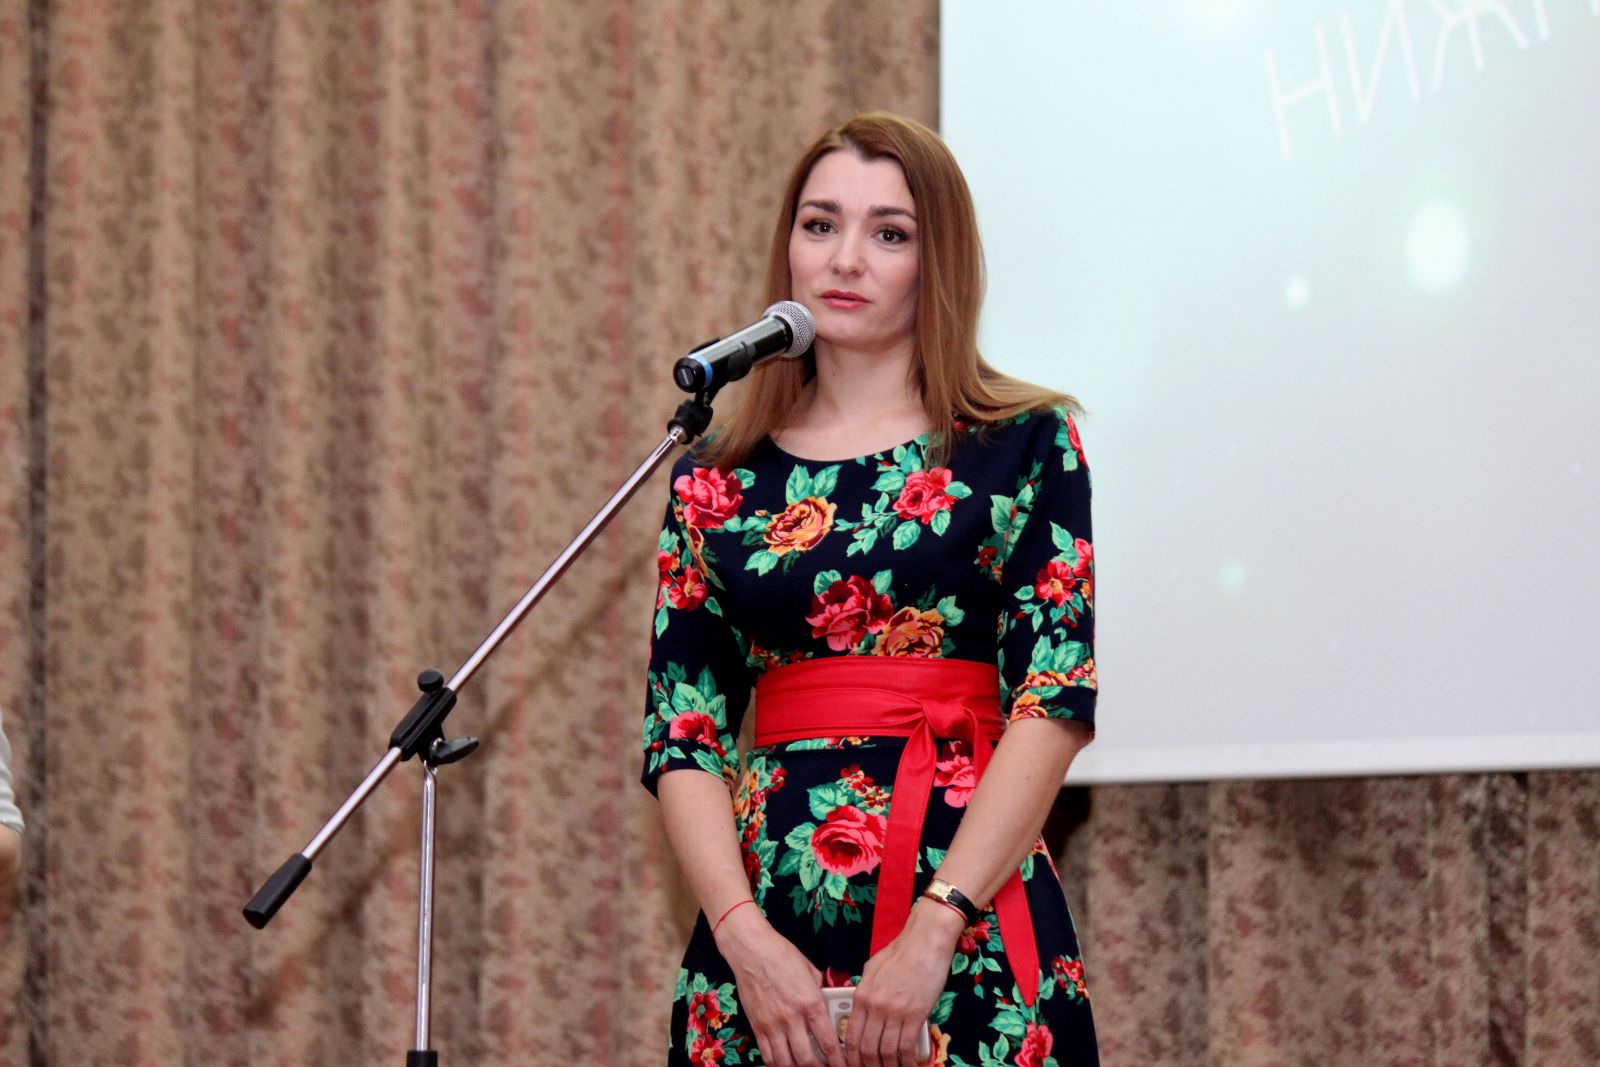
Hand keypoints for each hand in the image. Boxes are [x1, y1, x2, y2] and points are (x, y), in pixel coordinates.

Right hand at [714, 907, 845, 1066]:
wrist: (752, 950)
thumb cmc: (783, 955)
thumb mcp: (811, 972)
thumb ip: (819, 992)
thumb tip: (826, 1005)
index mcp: (810, 1003)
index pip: (828, 1041)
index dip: (838, 1060)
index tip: (843, 1066)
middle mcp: (792, 1018)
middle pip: (806, 1059)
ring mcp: (772, 1024)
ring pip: (785, 1062)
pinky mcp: (756, 1026)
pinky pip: (767, 1054)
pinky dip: (777, 1064)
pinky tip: (784, 1063)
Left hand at [845, 900, 963, 1066]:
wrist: (925, 941)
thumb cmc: (900, 952)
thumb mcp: (872, 969)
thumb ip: (865, 992)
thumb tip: (861, 1009)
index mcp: (862, 996)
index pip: (851, 1036)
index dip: (852, 1057)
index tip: (856, 1066)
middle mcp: (875, 1006)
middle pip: (867, 1048)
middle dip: (869, 1066)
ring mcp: (895, 1011)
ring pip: (886, 1051)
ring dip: (888, 1066)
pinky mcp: (916, 1014)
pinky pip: (907, 1046)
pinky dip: (906, 1061)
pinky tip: (908, 1065)